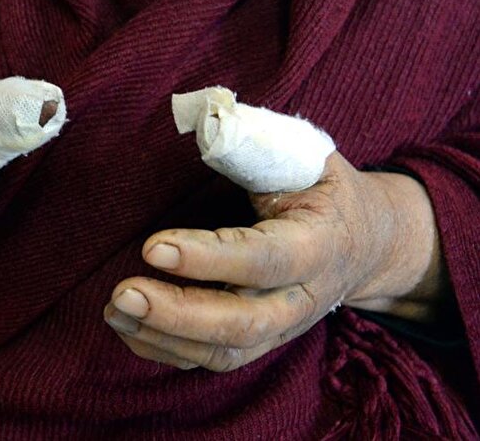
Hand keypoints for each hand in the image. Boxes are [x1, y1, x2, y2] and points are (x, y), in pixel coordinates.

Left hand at [104, 152, 442, 370]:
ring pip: (225, 351)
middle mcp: (302, 297)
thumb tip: (208, 118)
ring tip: (114, 310)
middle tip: (122, 293)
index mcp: (316, 243)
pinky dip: (167, 352)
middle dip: (177, 313)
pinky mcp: (262, 341)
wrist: (365, 244)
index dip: (208, 258)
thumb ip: (260, 142)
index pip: (262, 258)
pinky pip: (214, 361)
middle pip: (242, 322)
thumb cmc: (324, 190)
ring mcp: (283, 328)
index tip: (153, 246)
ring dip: (164, 337)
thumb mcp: (308, 157)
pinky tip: (128, 328)